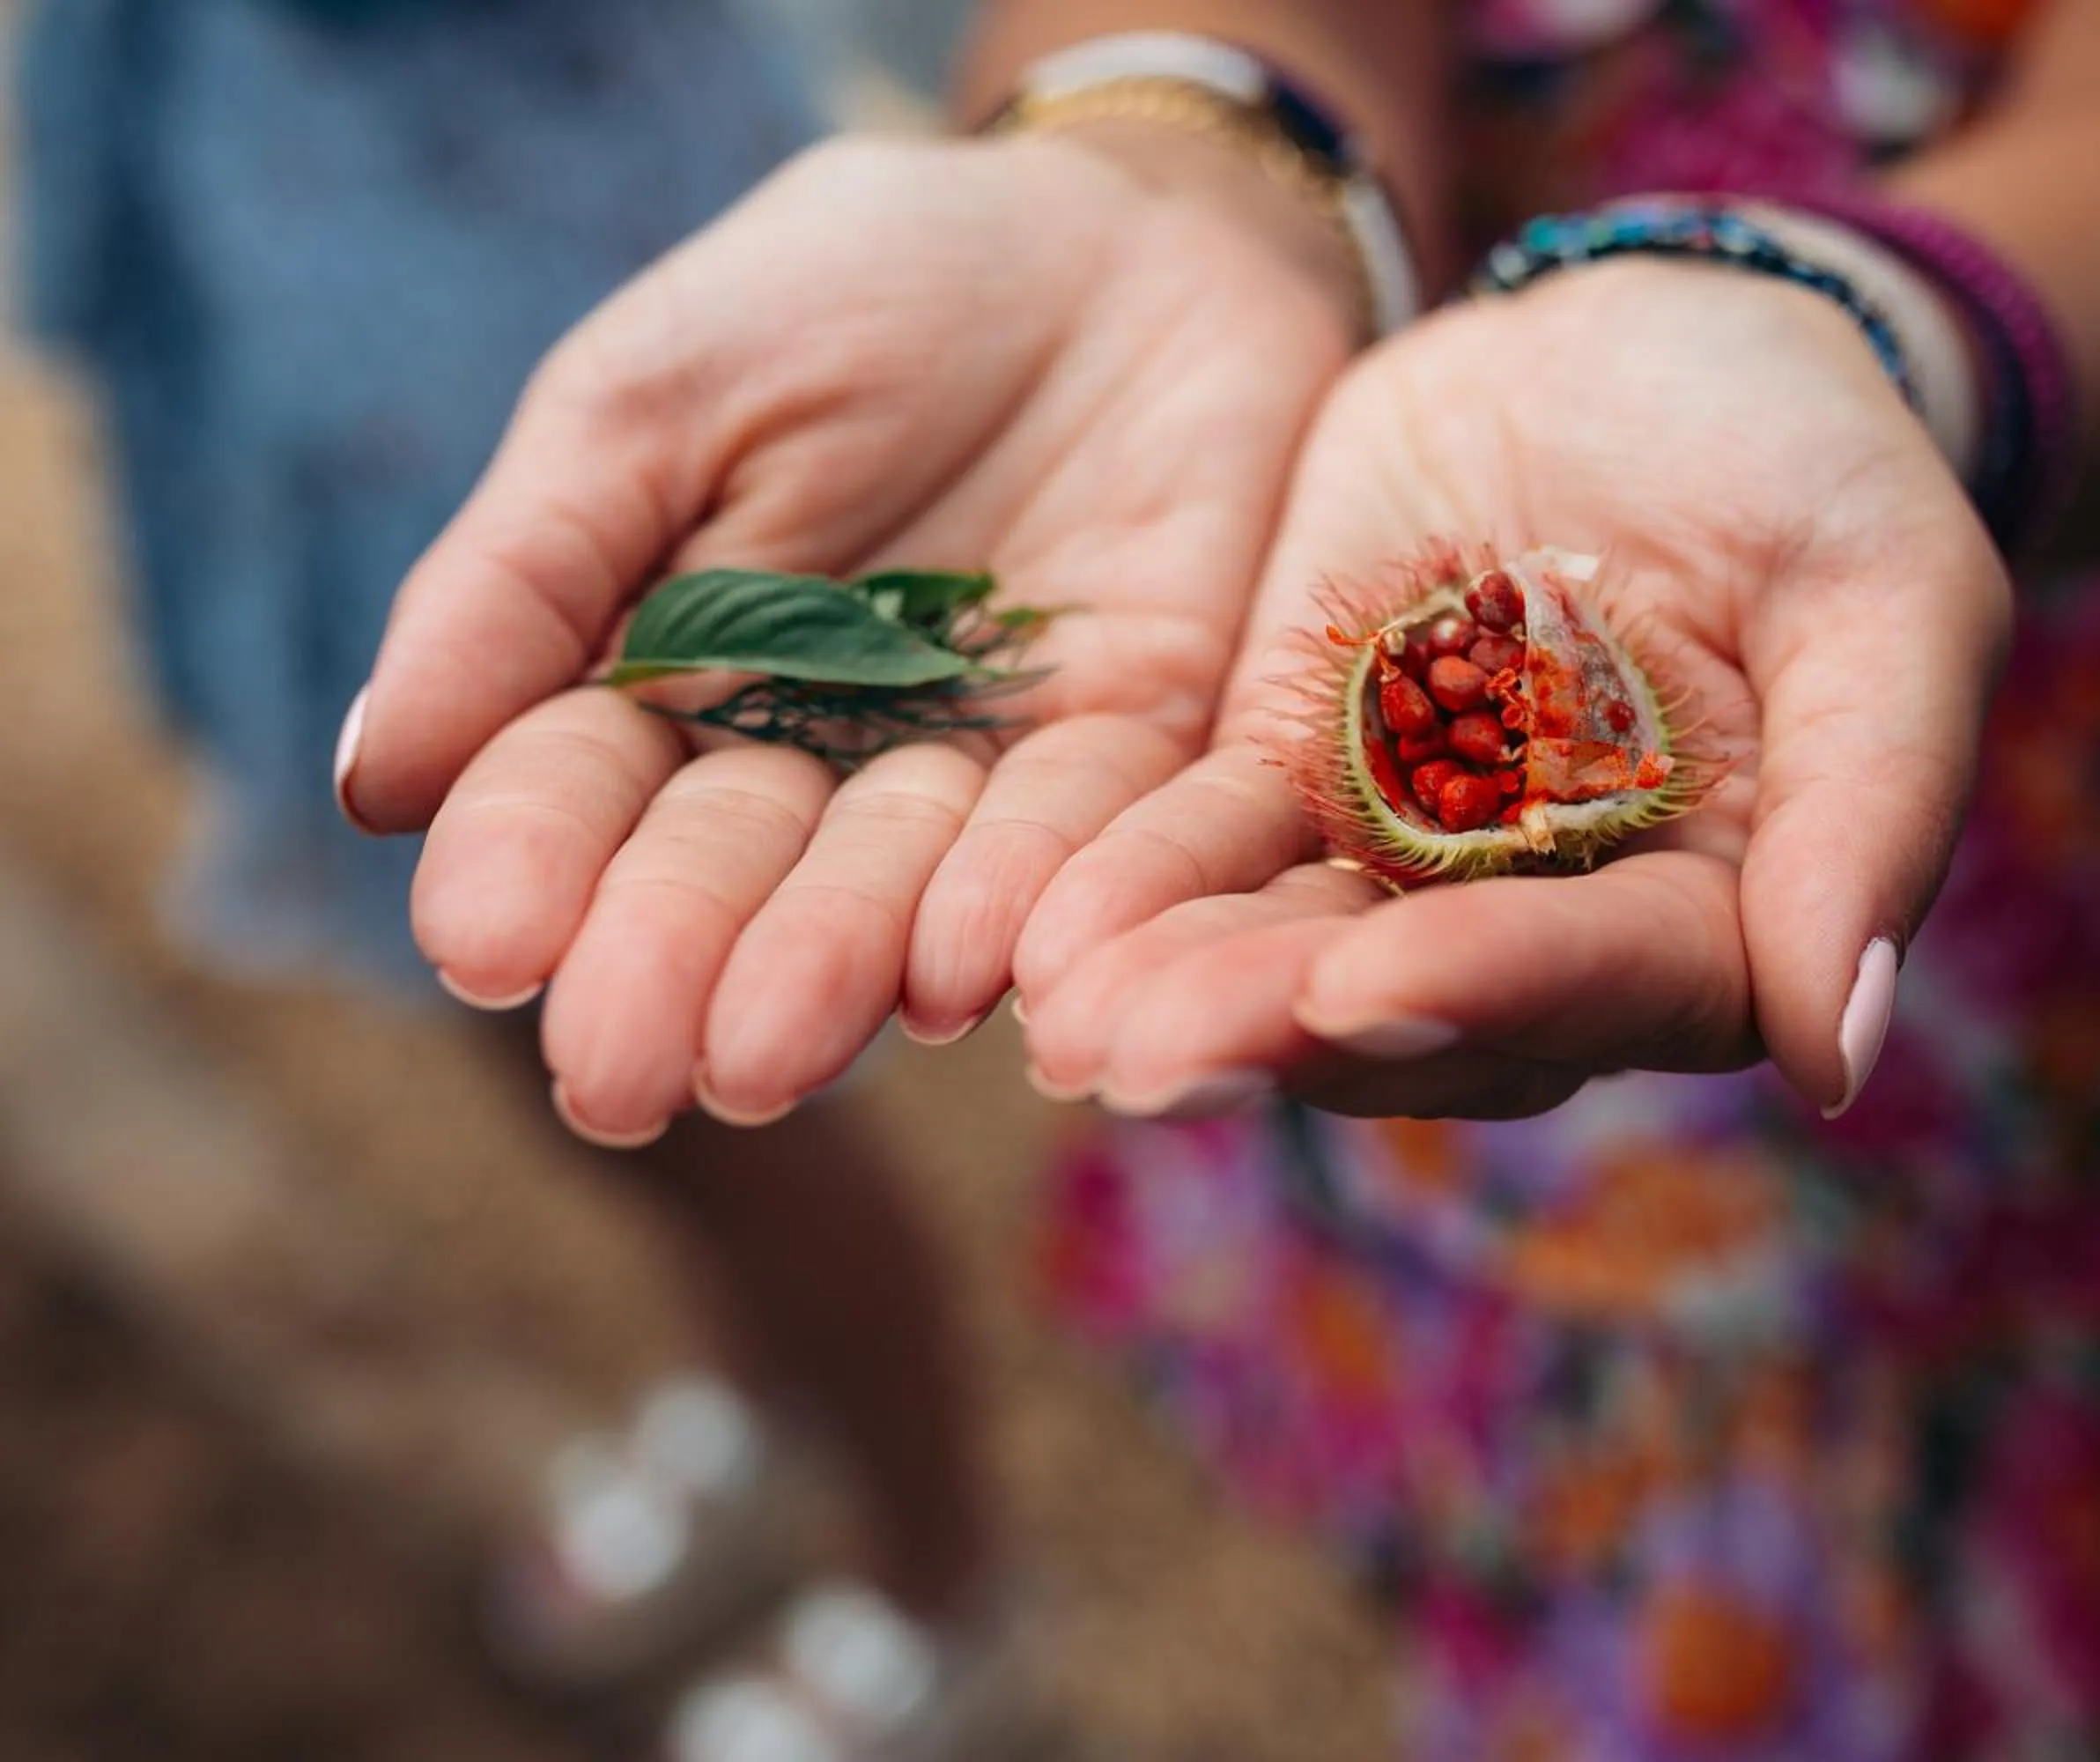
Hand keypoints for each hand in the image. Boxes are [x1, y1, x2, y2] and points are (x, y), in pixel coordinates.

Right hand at [338, 128, 1353, 1142]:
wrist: (1121, 229)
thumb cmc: (858, 290)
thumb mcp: (664, 392)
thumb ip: (532, 575)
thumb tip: (373, 776)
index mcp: (672, 683)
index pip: (584, 796)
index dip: (535, 868)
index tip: (480, 945)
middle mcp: (824, 763)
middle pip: (740, 882)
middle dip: (678, 969)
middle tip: (624, 1074)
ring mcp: (984, 771)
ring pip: (904, 889)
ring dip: (836, 973)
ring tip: (769, 1051)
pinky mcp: (1144, 754)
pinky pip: (1095, 836)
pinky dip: (1040, 898)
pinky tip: (977, 966)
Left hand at [1013, 259, 2010, 1119]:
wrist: (1661, 347)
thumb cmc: (1816, 467)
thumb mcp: (1886, 595)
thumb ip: (1871, 808)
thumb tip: (1838, 1054)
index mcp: (1706, 914)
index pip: (1604, 979)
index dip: (1489, 984)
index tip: (1364, 985)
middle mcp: (1545, 924)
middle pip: (1415, 1005)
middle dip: (1276, 1027)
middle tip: (1142, 1055)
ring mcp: (1408, 856)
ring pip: (1286, 947)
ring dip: (1177, 986)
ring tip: (1060, 1018)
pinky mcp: (1296, 765)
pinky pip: (1210, 838)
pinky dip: (1130, 882)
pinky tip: (1034, 927)